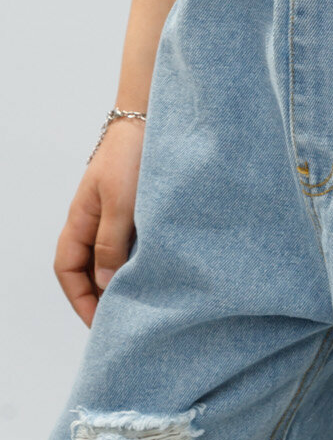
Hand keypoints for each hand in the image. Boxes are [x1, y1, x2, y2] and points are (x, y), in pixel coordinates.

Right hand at [55, 119, 143, 325]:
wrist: (151, 115)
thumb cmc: (131, 153)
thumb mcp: (120, 202)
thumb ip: (110, 242)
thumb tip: (103, 282)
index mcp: (79, 220)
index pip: (68, 270)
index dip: (80, 299)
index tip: (99, 323)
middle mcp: (93, 219)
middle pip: (87, 267)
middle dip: (100, 295)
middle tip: (122, 319)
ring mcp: (114, 211)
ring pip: (110, 254)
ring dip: (121, 276)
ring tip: (142, 299)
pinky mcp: (136, 204)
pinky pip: (131, 239)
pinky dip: (138, 256)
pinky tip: (157, 266)